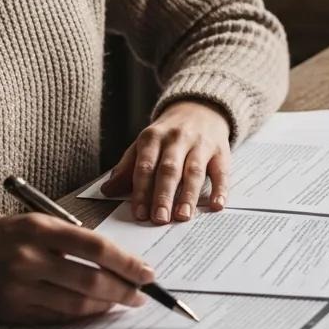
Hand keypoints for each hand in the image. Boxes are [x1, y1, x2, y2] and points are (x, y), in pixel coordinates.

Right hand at [0, 213, 154, 324]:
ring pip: (75, 303)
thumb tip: (110, 258)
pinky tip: (92, 312)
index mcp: (39, 229)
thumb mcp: (30, 221)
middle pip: (91, 279)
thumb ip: (67, 238)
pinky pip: (53, 318)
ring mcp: (18, 288)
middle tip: (141, 295)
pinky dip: (78, 316)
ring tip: (121, 303)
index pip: (96, 247)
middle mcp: (29, 258)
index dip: (126, 262)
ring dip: (104, 306)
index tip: (147, 272)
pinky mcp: (9, 311)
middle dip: (123, 289)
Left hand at [100, 100, 231, 224]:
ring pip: (194, 171)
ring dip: (188, 195)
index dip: (141, 191)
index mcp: (152, 138)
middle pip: (169, 169)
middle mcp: (176, 139)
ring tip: (183, 217)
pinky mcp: (220, 150)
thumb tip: (107, 190)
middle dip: (163, 195)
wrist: (200, 109)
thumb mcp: (145, 144)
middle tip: (159, 219)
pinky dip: (220, 189)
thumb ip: (127, 167)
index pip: (145, 167)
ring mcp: (200, 144)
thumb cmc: (168, 135)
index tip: (139, 214)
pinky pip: (221, 171)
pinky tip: (217, 205)